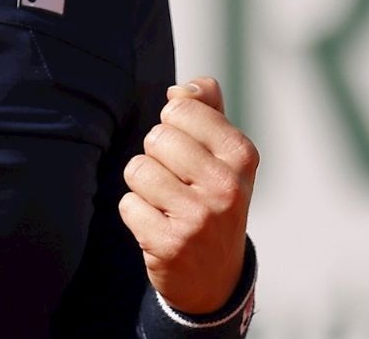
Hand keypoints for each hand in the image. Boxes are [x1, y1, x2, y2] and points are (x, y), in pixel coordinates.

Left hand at [118, 76, 258, 314]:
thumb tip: (181, 90)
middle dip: (158, 157)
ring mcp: (199, 217)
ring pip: (138, 169)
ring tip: (167, 204)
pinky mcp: (170, 244)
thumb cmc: (214, 202)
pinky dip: (136, 214)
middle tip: (178, 184)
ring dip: (144, 186)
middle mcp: (225, 186)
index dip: (174, 127)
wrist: (215, 277)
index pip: (180, 109)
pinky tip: (159, 227)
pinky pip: (128, 203)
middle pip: (157, 137)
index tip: (189, 154)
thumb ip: (207, 111)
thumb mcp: (224, 156)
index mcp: (241, 155)